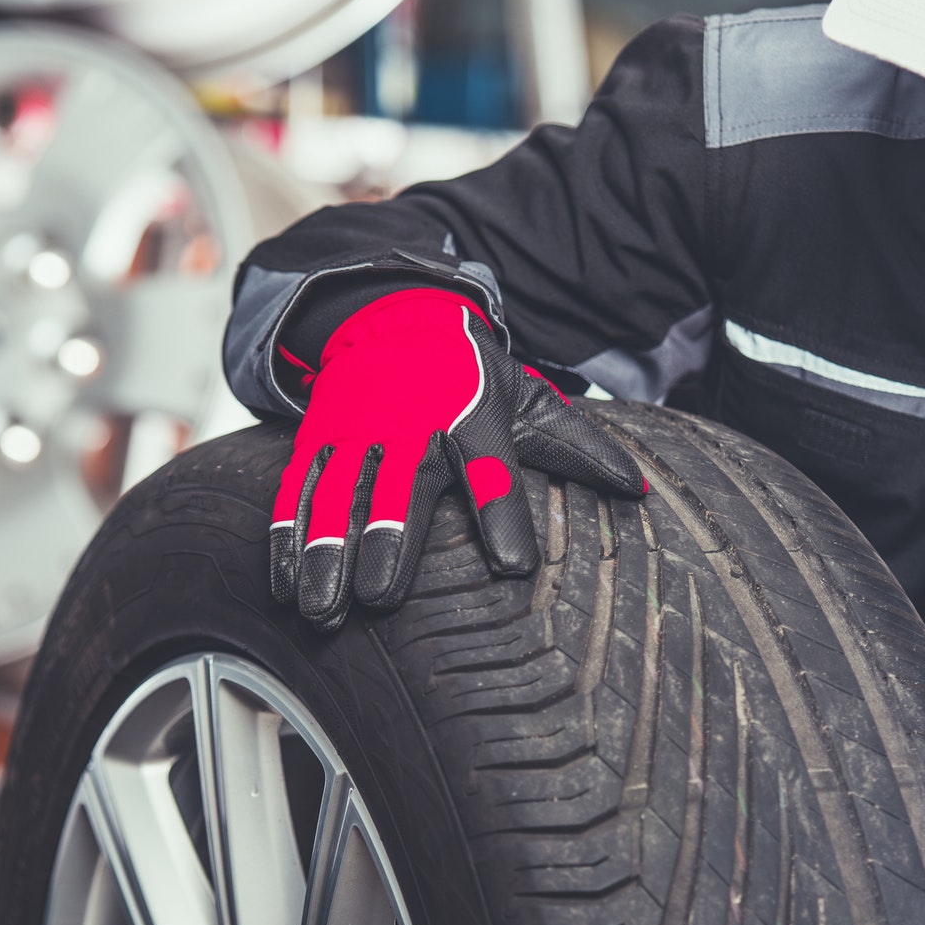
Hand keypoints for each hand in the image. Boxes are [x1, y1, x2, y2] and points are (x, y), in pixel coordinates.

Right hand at [269, 287, 645, 630]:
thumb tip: (638, 489)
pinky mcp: (318, 438)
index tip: (514, 566)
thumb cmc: (470, 377)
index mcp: (472, 419)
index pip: (493, 470)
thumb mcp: (526, 402)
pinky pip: (298, 490)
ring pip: (337, 496)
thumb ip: (578, 448)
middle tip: (378, 596)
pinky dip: (289, 537)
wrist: (394, 315)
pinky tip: (286, 585)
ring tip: (322, 609)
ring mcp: (357, 432)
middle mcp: (410, 425)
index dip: (503, 516)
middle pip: (398, 488)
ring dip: (326, 553)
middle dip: (386, 541)